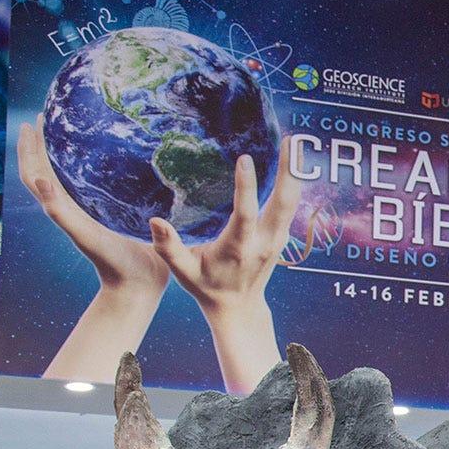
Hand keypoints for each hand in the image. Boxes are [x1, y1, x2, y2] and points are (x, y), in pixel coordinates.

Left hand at [18, 123, 168, 296]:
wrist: (139, 287)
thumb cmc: (114, 263)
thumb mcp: (86, 236)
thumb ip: (62, 212)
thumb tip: (39, 180)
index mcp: (64, 209)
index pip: (35, 174)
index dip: (30, 149)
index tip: (33, 122)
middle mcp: (74, 208)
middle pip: (49, 171)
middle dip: (44, 145)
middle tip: (50, 118)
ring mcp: (93, 213)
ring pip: (71, 178)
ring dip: (65, 154)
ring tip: (73, 132)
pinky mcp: (113, 217)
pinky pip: (96, 187)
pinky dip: (94, 169)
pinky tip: (109, 161)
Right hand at [149, 135, 301, 313]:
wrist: (239, 308)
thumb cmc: (207, 287)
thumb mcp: (182, 271)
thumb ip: (168, 248)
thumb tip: (154, 221)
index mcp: (238, 248)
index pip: (246, 214)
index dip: (246, 187)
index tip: (245, 159)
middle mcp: (264, 242)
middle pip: (283, 203)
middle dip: (287, 172)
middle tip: (288, 140)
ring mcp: (277, 239)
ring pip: (291, 202)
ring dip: (294, 173)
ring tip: (293, 143)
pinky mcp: (281, 236)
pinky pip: (290, 206)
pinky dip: (292, 184)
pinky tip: (290, 163)